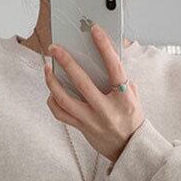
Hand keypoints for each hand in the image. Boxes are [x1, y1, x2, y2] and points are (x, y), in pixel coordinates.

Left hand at [44, 23, 144, 162]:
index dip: (104, 47)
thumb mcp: (134, 99)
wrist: (129, 150)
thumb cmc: (132, 122)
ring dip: (52, 82)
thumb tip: (109, 60)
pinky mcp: (83, 128)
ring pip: (65, 100)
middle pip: (82, 82)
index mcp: (124, 99)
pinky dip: (53, 102)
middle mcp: (107, 110)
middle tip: (55, 49)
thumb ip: (123, 81)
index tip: (94, 31)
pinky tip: (51, 92)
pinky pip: (62, 114)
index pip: (114, 68)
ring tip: (47, 68)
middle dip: (66, 62)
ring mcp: (93, 121)